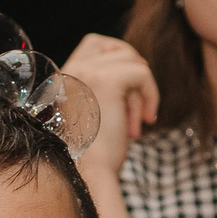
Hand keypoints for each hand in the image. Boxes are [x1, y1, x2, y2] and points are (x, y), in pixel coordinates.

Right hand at [62, 33, 158, 180]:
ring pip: (131, 61)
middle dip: (133, 70)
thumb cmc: (97, 151)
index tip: (133, 87)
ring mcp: (87, 72)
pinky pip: (142, 73)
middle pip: (114, 46)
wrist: (92, 173)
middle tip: (141, 100)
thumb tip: (140, 64)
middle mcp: (72, 69)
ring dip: (141, 91)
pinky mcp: (107, 80)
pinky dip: (152, 95)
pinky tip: (147, 120)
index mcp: (64, 77)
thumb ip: (107, 85)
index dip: (119, 57)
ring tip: (137, 120)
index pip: (95, 44)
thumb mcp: (97, 109)